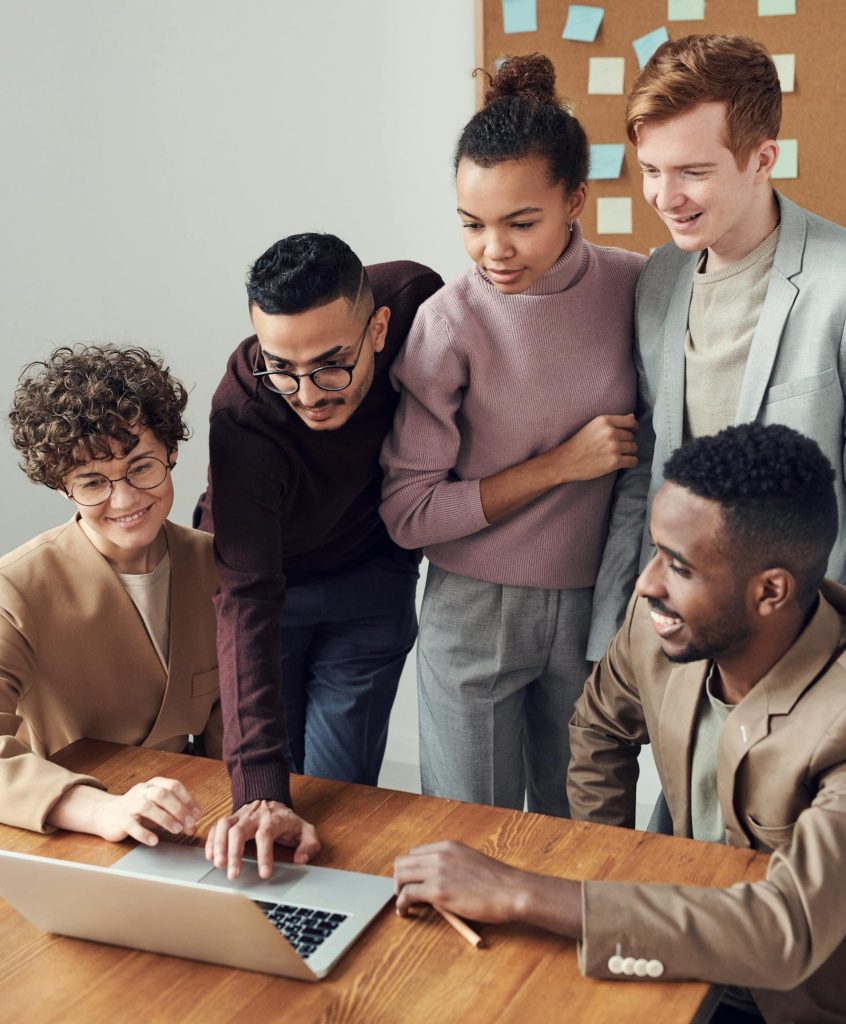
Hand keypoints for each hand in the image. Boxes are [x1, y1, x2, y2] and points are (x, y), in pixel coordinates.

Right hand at [47, 776, 201, 843]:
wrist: (106, 814)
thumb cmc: (137, 811)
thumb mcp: (157, 809)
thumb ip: (175, 816)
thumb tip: (194, 826)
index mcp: (153, 784)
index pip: (174, 786)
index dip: (188, 799)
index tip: (197, 814)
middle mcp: (142, 791)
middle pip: (162, 793)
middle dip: (178, 808)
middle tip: (189, 823)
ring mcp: (129, 804)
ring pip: (147, 806)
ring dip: (164, 818)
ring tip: (176, 830)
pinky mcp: (119, 820)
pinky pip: (132, 825)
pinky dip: (144, 833)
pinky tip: (154, 840)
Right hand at [205, 799, 320, 879]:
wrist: (271, 799)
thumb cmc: (287, 820)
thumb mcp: (306, 830)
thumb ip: (309, 845)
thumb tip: (301, 860)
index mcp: (273, 819)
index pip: (266, 835)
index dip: (264, 854)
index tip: (264, 874)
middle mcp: (254, 816)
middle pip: (240, 830)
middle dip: (235, 852)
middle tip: (233, 874)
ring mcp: (240, 816)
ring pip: (225, 826)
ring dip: (219, 845)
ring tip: (218, 864)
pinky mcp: (230, 819)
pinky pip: (216, 826)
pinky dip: (211, 840)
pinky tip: (210, 856)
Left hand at [393, 840, 524, 922]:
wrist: (511, 891)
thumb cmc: (497, 883)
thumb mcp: (470, 863)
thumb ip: (451, 867)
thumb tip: (437, 882)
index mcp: (448, 846)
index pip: (415, 853)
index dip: (411, 869)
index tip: (412, 882)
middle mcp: (439, 854)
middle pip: (403, 862)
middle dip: (400, 879)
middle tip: (404, 894)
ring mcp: (438, 871)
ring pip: (400, 875)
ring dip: (398, 891)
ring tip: (403, 904)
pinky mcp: (438, 891)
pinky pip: (407, 894)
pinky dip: (402, 904)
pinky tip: (405, 912)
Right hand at [557, 413, 637, 481]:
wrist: (566, 461)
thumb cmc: (579, 444)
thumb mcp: (593, 426)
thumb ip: (613, 422)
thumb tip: (633, 417)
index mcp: (605, 421)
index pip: (630, 422)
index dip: (634, 428)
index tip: (633, 432)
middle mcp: (610, 432)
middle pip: (631, 436)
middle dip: (627, 442)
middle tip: (616, 447)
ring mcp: (613, 447)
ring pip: (633, 448)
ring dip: (628, 452)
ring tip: (618, 455)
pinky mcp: (614, 462)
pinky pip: (633, 461)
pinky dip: (630, 462)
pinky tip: (623, 462)